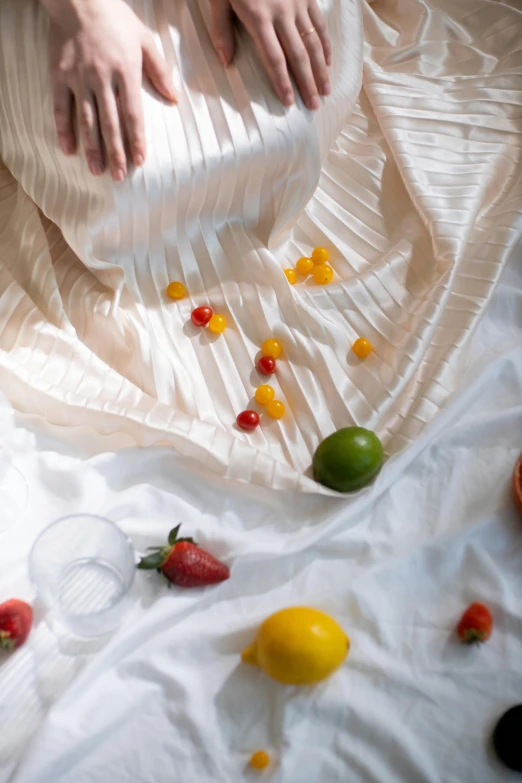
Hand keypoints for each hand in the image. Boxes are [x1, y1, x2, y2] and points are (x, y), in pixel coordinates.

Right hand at [43, 0, 176, 180]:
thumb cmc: (115, 19)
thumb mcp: (144, 39)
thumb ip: (159, 71)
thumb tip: (174, 99)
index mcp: (126, 71)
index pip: (133, 114)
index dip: (137, 139)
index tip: (140, 160)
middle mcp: (102, 78)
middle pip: (110, 123)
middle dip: (116, 152)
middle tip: (120, 177)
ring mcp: (79, 78)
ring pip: (86, 120)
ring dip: (92, 148)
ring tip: (97, 170)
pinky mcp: (59, 75)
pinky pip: (61, 108)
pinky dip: (64, 130)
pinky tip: (69, 150)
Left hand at [210, 0, 330, 110]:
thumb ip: (221, 30)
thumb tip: (226, 62)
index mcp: (259, 17)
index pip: (274, 58)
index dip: (282, 82)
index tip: (289, 102)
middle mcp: (282, 13)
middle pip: (297, 55)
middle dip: (307, 83)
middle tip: (314, 106)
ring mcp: (297, 4)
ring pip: (312, 42)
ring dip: (320, 69)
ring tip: (325, 91)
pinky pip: (319, 24)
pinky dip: (324, 45)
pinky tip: (327, 63)